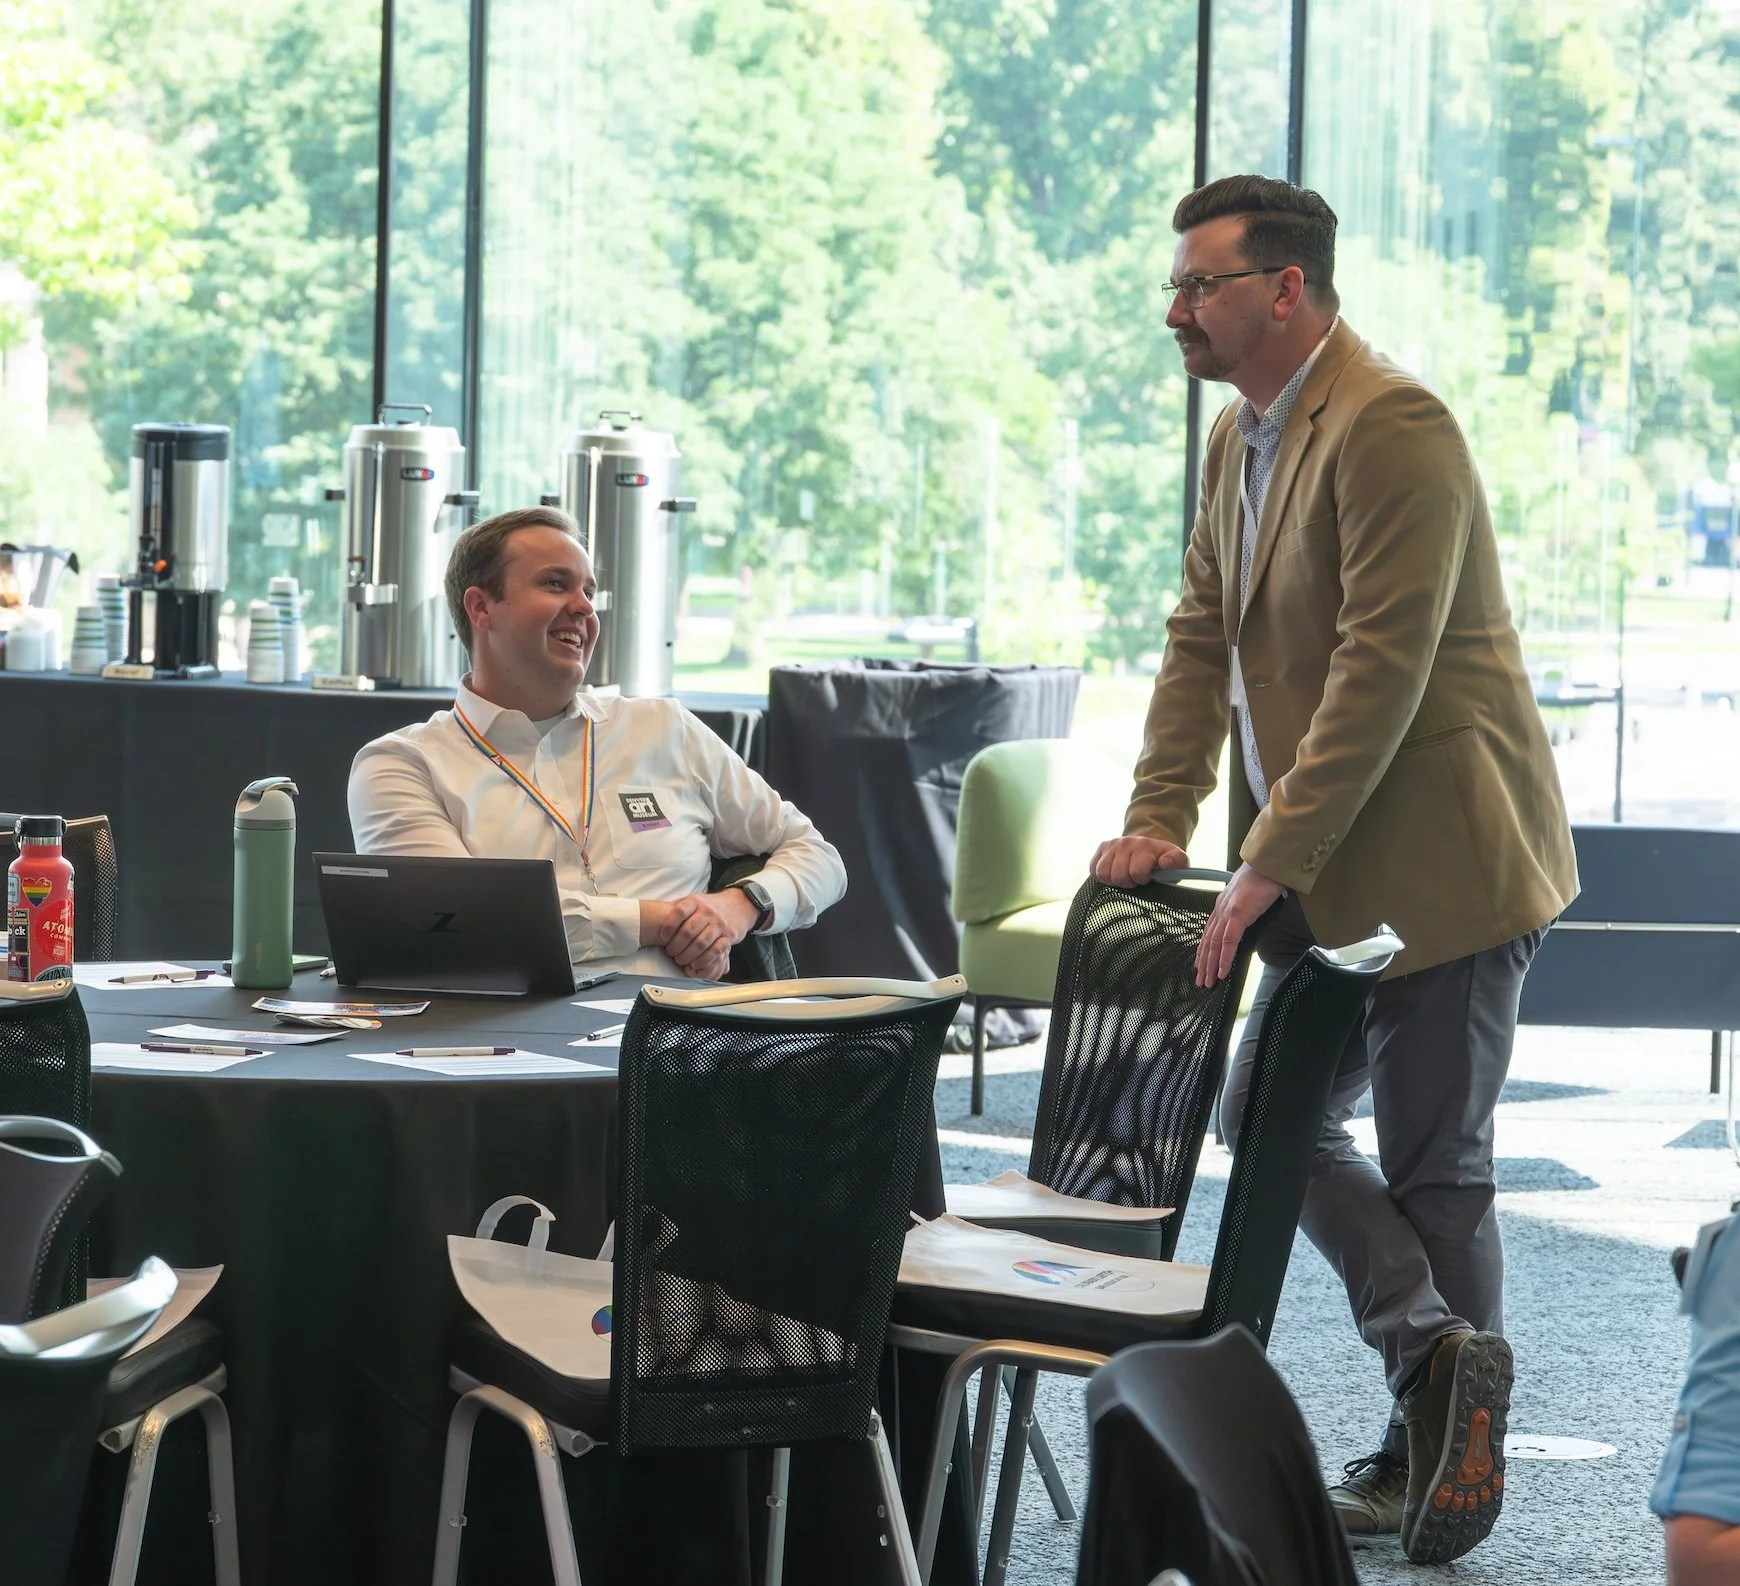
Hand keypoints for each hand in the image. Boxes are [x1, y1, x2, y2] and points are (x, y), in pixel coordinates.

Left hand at [656, 889, 757, 975]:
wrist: (738, 906)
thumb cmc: (709, 907)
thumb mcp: (694, 901)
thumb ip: (678, 907)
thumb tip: (653, 914)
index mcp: (696, 901)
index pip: (680, 911)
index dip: (669, 925)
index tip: (662, 937)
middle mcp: (708, 911)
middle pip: (688, 931)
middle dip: (676, 946)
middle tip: (670, 953)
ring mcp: (719, 924)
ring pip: (701, 943)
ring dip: (687, 955)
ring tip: (680, 960)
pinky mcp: (728, 936)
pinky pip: (715, 950)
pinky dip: (703, 960)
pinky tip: (695, 964)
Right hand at [1090, 835, 1189, 886]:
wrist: (1148, 846)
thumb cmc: (1162, 860)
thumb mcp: (1178, 861)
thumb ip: (1177, 862)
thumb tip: (1165, 863)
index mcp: (1146, 847)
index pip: (1136, 871)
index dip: (1141, 879)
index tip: (1147, 876)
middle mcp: (1127, 842)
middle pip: (1117, 875)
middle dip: (1127, 881)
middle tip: (1135, 878)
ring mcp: (1113, 844)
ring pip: (1103, 873)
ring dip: (1114, 879)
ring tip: (1124, 876)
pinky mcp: (1102, 848)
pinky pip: (1094, 869)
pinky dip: (1103, 876)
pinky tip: (1114, 872)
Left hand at [1195, 863, 1283, 987]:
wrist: (1268, 863)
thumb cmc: (1262, 877)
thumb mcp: (1248, 897)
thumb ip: (1243, 910)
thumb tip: (1245, 921)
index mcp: (1221, 906)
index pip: (1208, 932)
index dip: (1203, 950)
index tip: (1199, 965)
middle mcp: (1220, 910)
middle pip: (1207, 941)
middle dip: (1203, 963)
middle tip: (1200, 981)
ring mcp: (1227, 913)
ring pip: (1214, 945)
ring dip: (1210, 966)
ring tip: (1208, 982)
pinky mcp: (1238, 915)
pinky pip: (1228, 941)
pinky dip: (1224, 958)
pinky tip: (1222, 972)